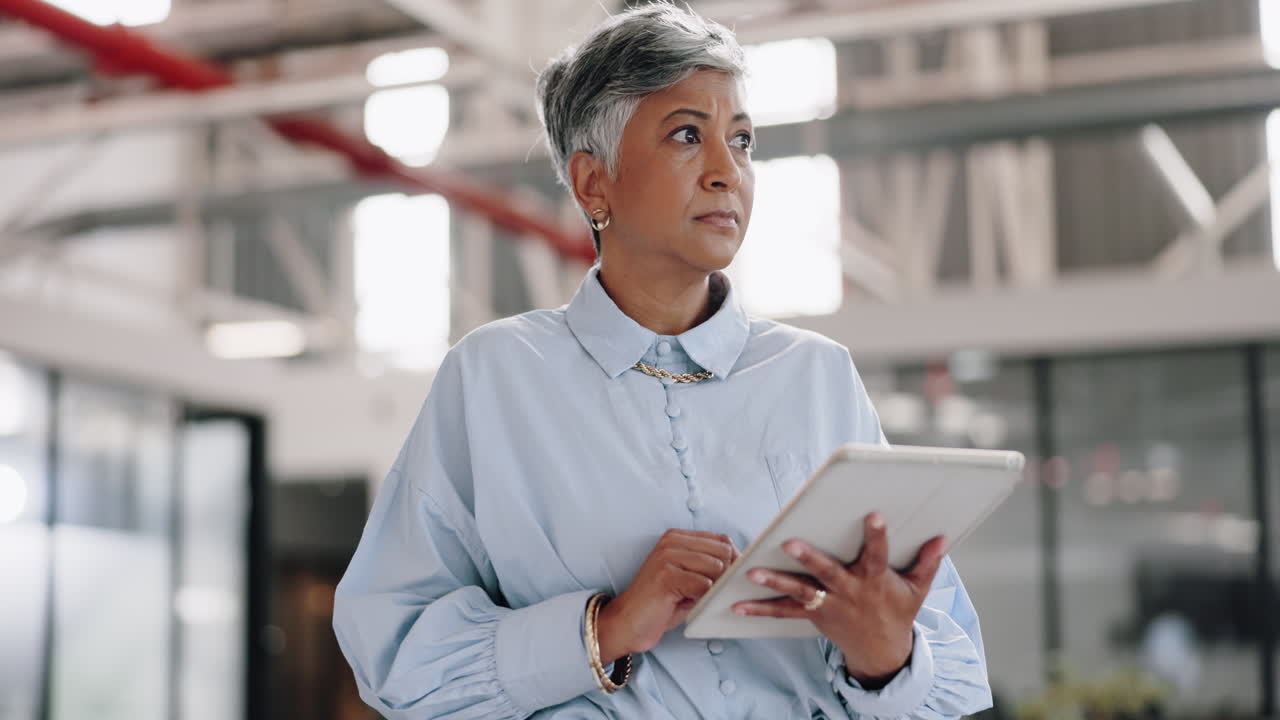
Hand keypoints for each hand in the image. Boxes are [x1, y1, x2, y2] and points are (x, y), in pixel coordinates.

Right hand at [597, 529, 737, 663]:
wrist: (627, 622)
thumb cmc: (662, 603)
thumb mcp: (688, 577)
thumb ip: (710, 566)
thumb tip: (744, 564)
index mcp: (677, 537)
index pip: (722, 540)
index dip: (733, 561)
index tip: (728, 581)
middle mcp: (672, 541)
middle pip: (723, 552)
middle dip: (724, 576)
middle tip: (710, 594)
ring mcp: (668, 556)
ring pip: (716, 568)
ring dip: (712, 589)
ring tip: (694, 599)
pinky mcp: (666, 575)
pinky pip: (704, 586)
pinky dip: (701, 600)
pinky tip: (685, 604)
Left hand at [730, 513, 944, 686]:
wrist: (881, 651)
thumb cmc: (898, 612)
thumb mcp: (918, 589)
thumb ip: (928, 562)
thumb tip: (943, 537)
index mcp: (874, 581)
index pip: (877, 555)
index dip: (877, 536)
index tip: (873, 516)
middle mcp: (848, 592)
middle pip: (827, 573)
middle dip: (809, 558)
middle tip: (790, 543)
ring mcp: (828, 604)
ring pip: (800, 591)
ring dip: (775, 582)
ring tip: (752, 573)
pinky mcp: (813, 615)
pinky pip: (783, 612)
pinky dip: (760, 608)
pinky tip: (737, 603)